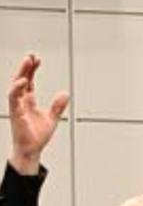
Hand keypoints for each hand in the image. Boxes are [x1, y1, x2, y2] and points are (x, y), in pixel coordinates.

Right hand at [8, 54, 68, 173]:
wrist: (31, 150)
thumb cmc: (37, 136)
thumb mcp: (52, 118)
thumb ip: (58, 106)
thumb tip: (65, 94)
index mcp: (28, 101)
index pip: (29, 80)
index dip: (32, 69)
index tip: (37, 59)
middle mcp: (21, 101)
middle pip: (21, 78)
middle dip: (25, 66)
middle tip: (31, 55)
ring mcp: (17, 106)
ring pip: (16, 85)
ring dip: (21, 72)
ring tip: (27, 61)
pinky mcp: (15, 113)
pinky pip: (13, 97)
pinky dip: (18, 88)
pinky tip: (25, 80)